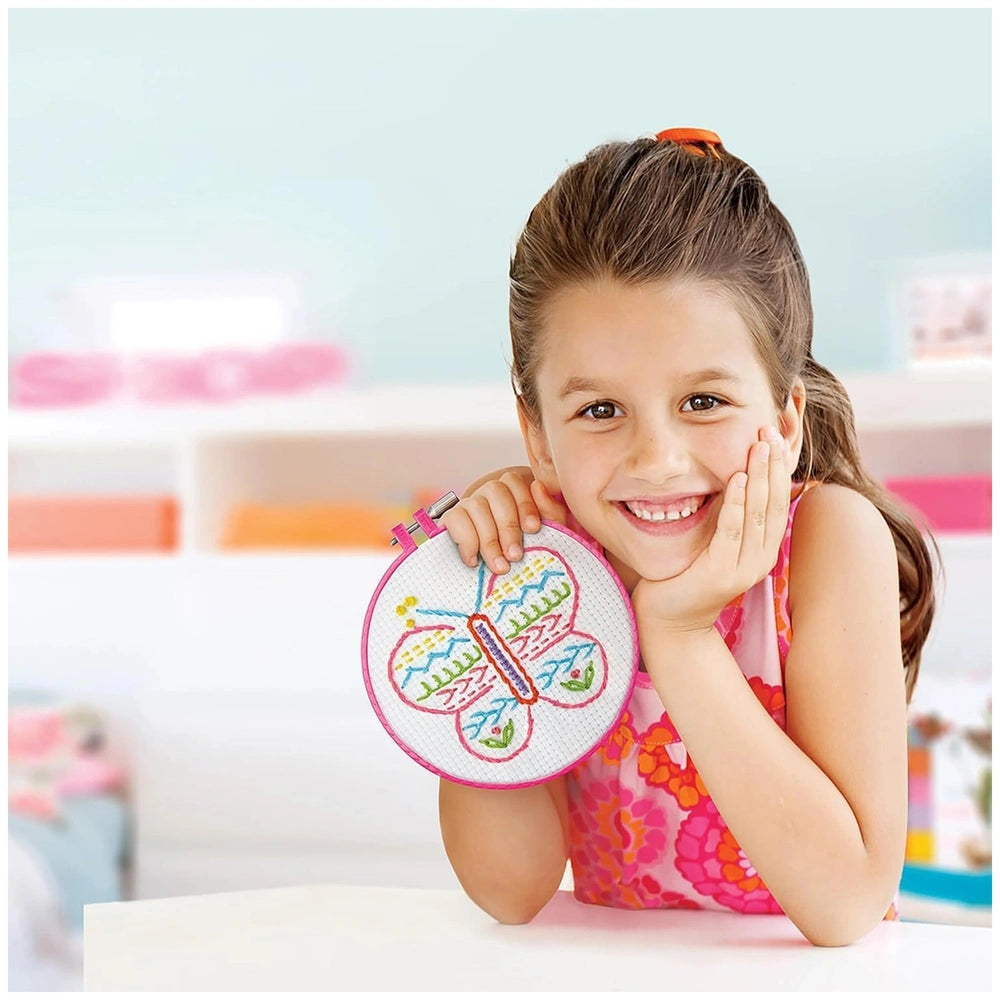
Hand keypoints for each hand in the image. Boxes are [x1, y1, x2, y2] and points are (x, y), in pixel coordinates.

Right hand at [440, 467, 569, 573]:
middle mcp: (489, 493)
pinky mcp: (452, 520)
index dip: (524, 504)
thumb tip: (537, 487)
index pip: (514, 481)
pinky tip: (474, 559)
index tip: (533, 528)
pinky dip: (466, 540)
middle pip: (495, 491)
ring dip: (489, 539)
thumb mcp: (548, 532)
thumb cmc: (530, 550)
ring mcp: (469, 504)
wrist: (501, 577)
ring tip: (499, 566)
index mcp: (514, 491)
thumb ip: (550, 512)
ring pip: (475, 505)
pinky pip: (454, 518)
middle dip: (508, 526)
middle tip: (515, 555)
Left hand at [632, 426, 793, 635]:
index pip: (778, 500)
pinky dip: (736, 503)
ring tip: (758, 445)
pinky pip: (731, 531)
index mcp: (762, 548)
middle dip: (773, 464)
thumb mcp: (714, 537)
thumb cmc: (687, 572)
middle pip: (774, 503)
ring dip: (759, 477)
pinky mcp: (720, 573)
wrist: (668, 618)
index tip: (774, 434)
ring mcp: (743, 568)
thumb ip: (727, 513)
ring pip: (758, 514)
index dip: (779, 467)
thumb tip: (733, 471)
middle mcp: (760, 558)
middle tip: (769, 430)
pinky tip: (736, 478)